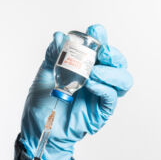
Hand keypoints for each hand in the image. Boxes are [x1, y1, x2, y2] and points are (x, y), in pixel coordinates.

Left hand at [20, 24, 132, 159]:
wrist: (37, 128)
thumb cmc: (42, 102)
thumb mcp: (44, 74)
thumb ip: (53, 55)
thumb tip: (60, 37)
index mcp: (85, 65)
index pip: (100, 47)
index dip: (101, 37)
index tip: (95, 31)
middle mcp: (97, 78)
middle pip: (118, 62)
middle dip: (114, 54)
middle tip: (102, 52)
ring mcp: (101, 95)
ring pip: (123, 80)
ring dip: (111, 72)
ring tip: (93, 73)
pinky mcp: (101, 111)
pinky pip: (111, 97)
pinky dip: (103, 88)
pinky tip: (91, 84)